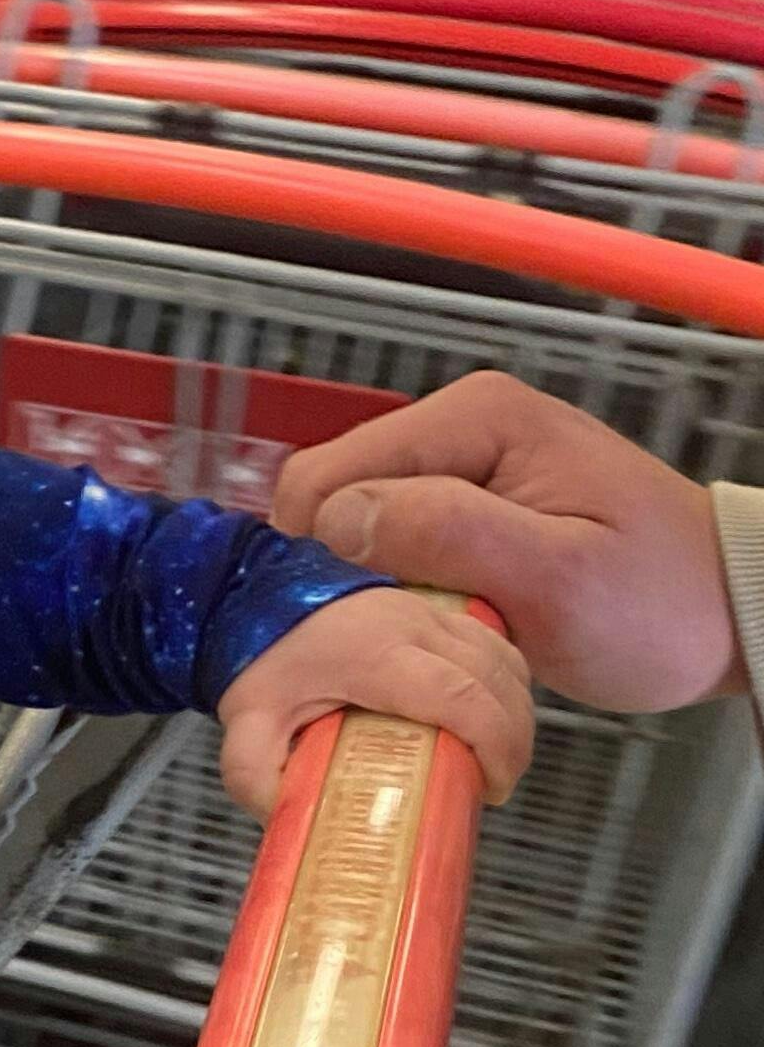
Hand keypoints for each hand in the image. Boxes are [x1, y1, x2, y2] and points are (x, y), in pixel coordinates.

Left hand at [213, 585, 531, 814]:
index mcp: (377, 657)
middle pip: (498, 681)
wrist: (254, 595)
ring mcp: (428, 612)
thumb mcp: (247, 726)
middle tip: (496, 784)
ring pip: (505, 659)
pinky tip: (494, 714)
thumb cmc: (259, 659)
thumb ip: (254, 777)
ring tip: (497, 757)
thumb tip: (286, 819)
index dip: (496, 745)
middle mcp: (413, 627)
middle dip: (514, 740)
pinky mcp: (434, 609)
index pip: (463, 697)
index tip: (492, 786)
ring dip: (517, 710)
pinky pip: (495, 642)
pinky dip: (508, 681)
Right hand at [273, 373, 738, 714]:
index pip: (331, 473)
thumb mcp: (556, 579)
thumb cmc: (659, 604)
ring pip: (358, 530)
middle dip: (350, 572)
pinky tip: (444, 621)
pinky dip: (403, 592)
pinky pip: (395, 547)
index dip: (325, 554)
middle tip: (408, 629)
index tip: (359, 618)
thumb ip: (447, 534)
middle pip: (336, 499)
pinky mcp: (468, 506)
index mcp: (477, 418)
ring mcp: (464, 464)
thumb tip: (337, 518)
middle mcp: (461, 425)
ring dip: (376, 588)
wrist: (722, 616)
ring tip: (433, 627)